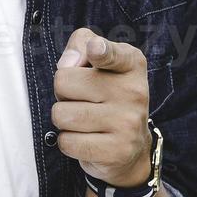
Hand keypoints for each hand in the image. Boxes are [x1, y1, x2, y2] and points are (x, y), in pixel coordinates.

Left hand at [52, 28, 153, 187]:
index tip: (95, 50)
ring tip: (83, 119)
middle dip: (62, 93)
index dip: (100, 50)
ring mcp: (128, 123)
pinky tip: (86, 139)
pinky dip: (68, 142)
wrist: (131, 146)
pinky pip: (67, 142)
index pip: (111, 54)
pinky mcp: (118, 151)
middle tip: (81, 100)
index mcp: (131, 63)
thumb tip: (66, 64)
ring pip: (62, 115)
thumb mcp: (97, 60)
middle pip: (63, 83)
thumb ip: (80, 45)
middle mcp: (134, 91)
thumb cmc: (105, 93)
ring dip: (63, 120)